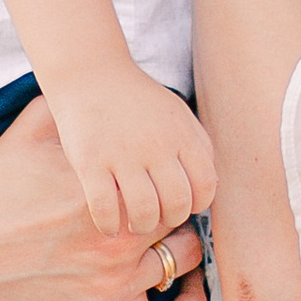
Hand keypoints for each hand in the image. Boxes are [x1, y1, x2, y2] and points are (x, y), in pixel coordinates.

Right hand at [0, 96, 206, 300]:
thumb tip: (108, 72)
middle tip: (169, 200)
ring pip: (181, 264)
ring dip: (182, 248)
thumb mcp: (33, 126)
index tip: (164, 168)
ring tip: (173, 235)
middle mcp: (113, 241)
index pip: (170, 177)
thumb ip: (78, 104)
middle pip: (182, 219)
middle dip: (178, 207)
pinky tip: (185, 286)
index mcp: (102, 190)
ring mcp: (110, 285)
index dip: (170, 171)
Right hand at [47, 68, 218, 239]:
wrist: (89, 73)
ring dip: (141, 226)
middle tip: (157, 217)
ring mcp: (122, 155)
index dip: (196, 204)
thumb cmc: (136, 99)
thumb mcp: (177, 114)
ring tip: (134, 224)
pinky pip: (104, 208)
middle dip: (168, 219)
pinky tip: (109, 225)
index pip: (205, 186)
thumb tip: (210, 186)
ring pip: (144, 211)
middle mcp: (156, 146)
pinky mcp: (90, 162)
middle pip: (176, 203)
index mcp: (182, 135)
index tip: (181, 205)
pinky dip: (109, 225)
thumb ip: (198, 146)